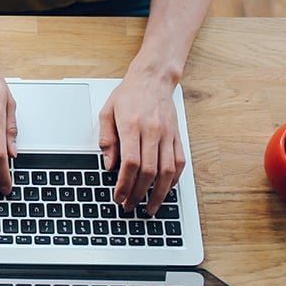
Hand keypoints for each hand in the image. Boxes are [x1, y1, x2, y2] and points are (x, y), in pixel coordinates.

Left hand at [97, 69, 185, 215]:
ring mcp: (168, 135)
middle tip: (129, 206)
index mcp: (132, 125)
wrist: (153, 78)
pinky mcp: (177, 136)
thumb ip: (106, 140)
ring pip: (167, 171)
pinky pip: (180, 163)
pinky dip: (173, 181)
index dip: (124, 184)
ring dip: (159, 194)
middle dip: (138, 193)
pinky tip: (165, 190)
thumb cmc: (128, 94)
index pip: (130, 163)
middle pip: (149, 171)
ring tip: (150, 207)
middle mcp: (152, 131)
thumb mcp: (107, 112)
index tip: (118, 196)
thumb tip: (109, 166)